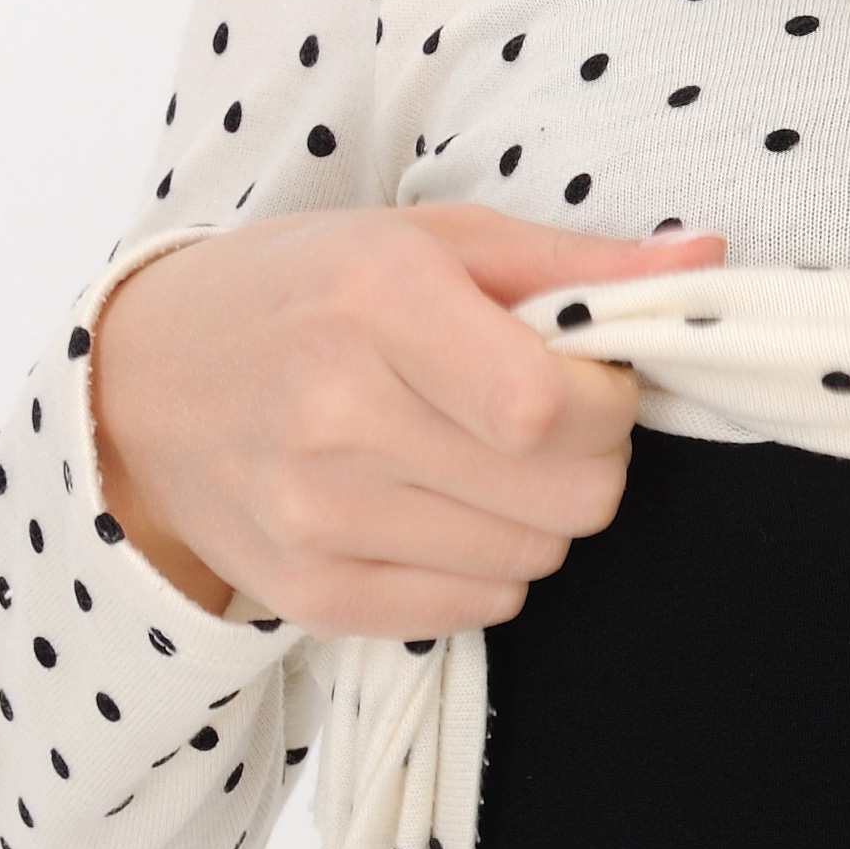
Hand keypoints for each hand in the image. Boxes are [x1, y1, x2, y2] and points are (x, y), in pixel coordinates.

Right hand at [89, 204, 724, 638]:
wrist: (146, 382)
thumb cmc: (307, 292)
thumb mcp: (433, 238)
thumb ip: (576, 260)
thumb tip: (703, 264)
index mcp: (377, 302)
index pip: (551, 406)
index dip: (609, 402)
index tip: (590, 378)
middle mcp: (337, 415)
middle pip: (569, 498)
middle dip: (590, 459)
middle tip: (543, 423)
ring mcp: (315, 515)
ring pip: (533, 562)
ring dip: (537, 516)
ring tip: (478, 461)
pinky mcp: (307, 591)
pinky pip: (474, 611)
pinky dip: (484, 569)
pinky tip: (437, 510)